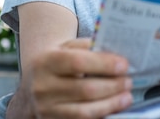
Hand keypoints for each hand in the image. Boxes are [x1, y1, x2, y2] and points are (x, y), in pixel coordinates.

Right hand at [8, 38, 132, 118]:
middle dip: (112, 86)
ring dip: (110, 104)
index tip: (124, 65)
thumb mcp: (66, 47)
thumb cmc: (56, 62)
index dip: (104, 64)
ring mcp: (46, 109)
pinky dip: (100, 115)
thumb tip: (116, 54)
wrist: (30, 85)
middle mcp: (43, 87)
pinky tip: (113, 107)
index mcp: (46, 62)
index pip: (78, 63)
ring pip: (84, 111)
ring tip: (126, 96)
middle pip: (85, 89)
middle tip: (128, 81)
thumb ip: (88, 47)